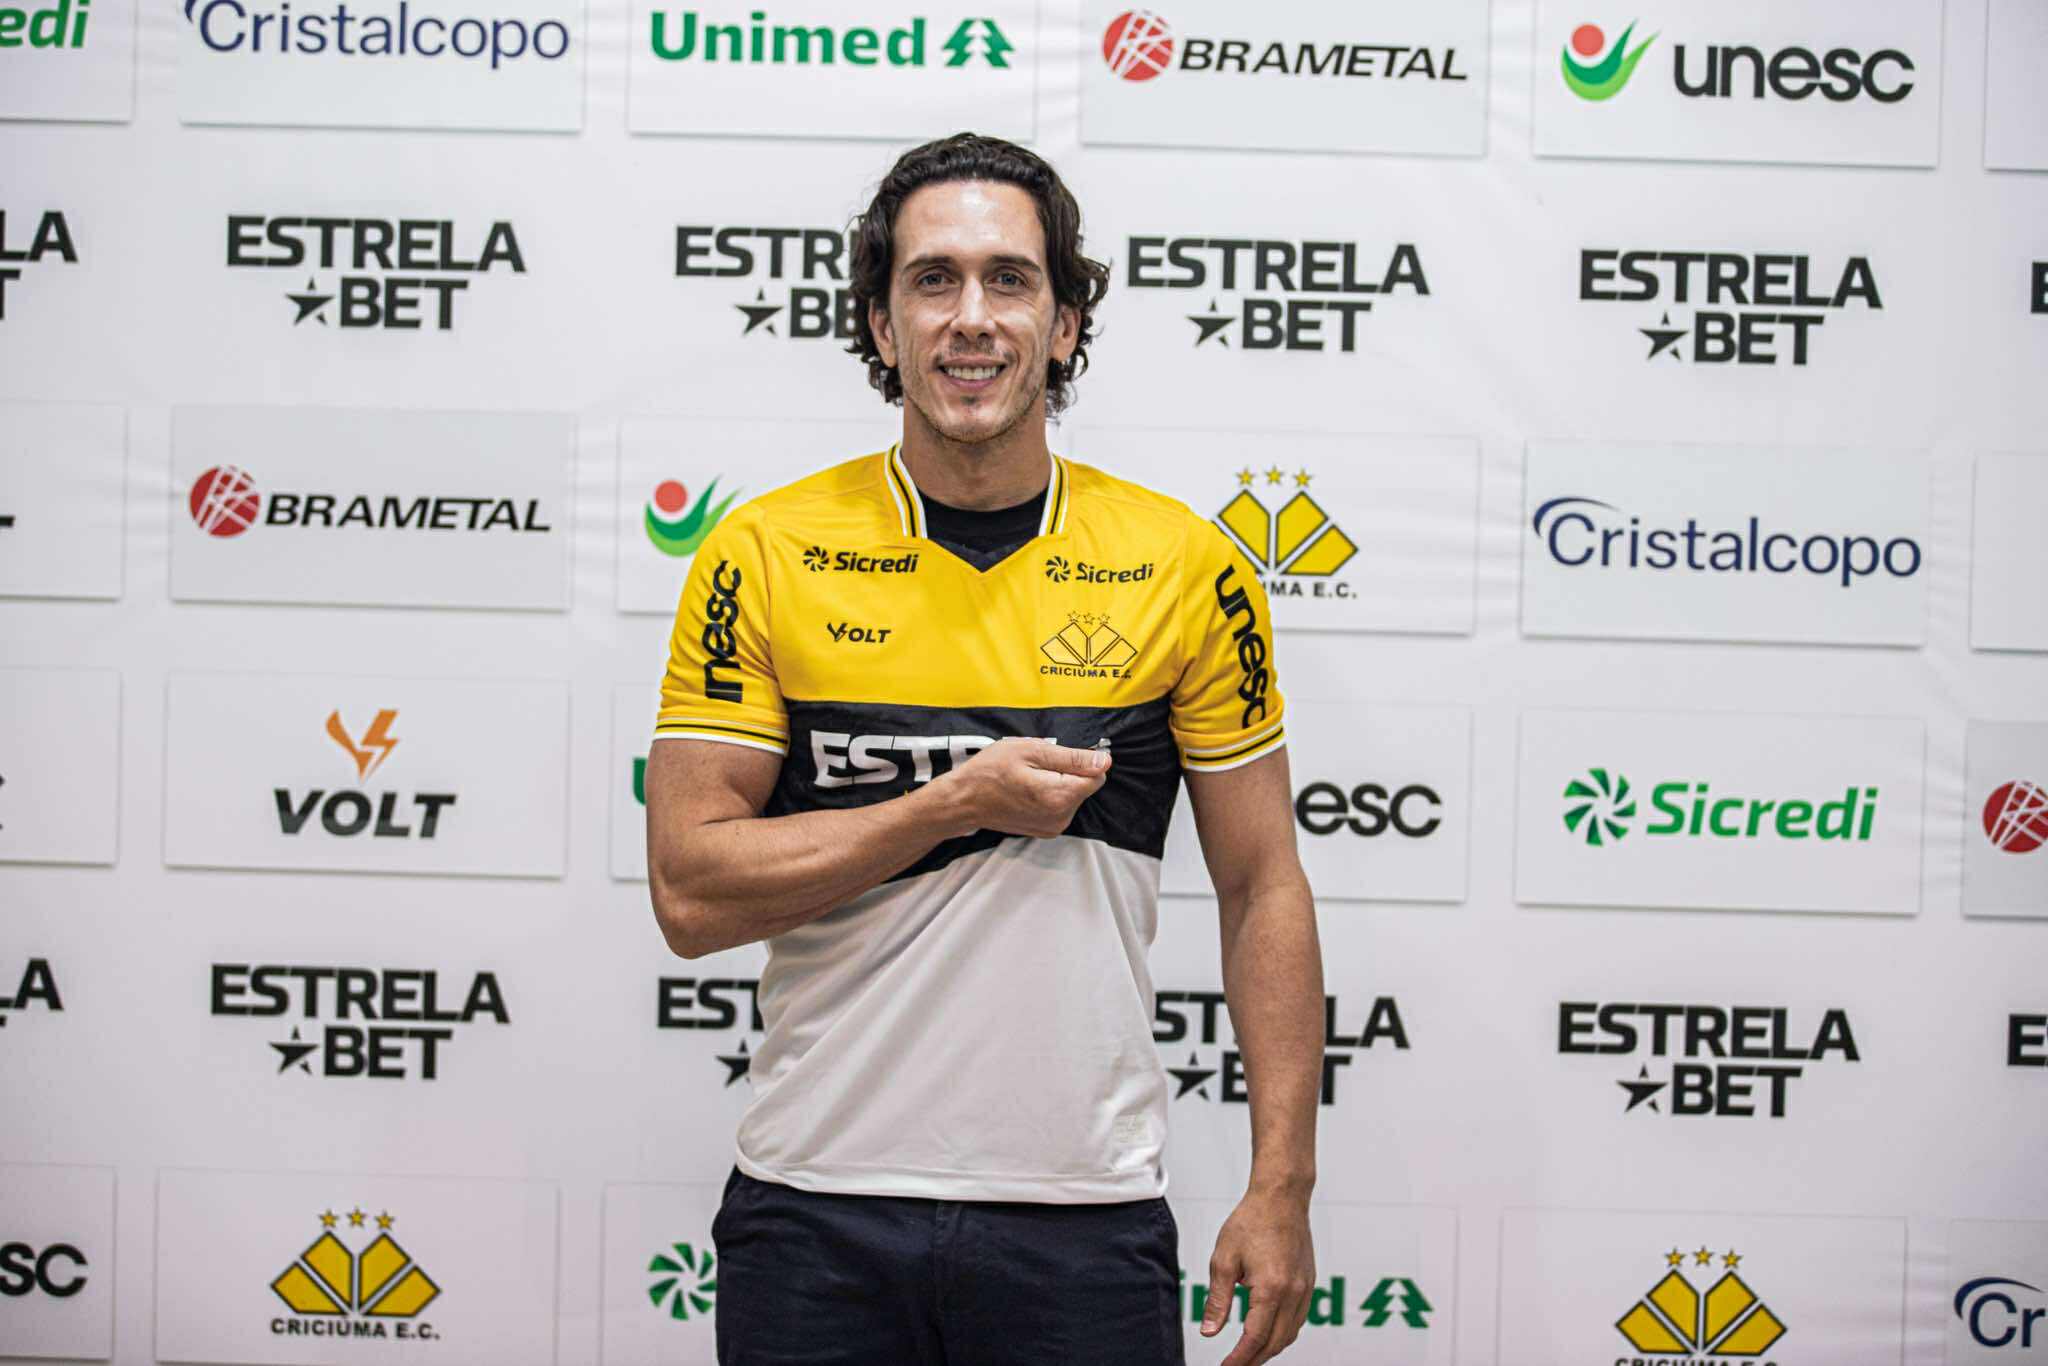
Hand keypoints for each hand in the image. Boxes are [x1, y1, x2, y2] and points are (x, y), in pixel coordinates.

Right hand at [931, 737, 1109, 837]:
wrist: (964, 801)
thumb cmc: (990, 772)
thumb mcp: (1031, 751)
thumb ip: (1072, 758)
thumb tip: (1104, 760)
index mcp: (1060, 796)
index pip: (1097, 775)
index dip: (1081, 760)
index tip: (1057, 756)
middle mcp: (1061, 817)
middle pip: (1085, 786)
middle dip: (1067, 772)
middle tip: (1035, 766)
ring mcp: (1053, 826)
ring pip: (1073, 795)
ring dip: (1058, 783)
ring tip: (1028, 778)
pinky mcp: (1046, 830)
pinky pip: (1061, 806)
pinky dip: (1050, 795)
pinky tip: (1027, 790)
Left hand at [1200, 1190, 1314, 1365]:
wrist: (1281, 1198)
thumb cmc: (1251, 1221)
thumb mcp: (1224, 1260)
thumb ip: (1218, 1300)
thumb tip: (1210, 1332)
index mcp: (1271, 1289)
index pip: (1254, 1338)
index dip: (1239, 1359)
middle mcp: (1293, 1294)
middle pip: (1275, 1343)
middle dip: (1254, 1360)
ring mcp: (1305, 1289)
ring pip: (1290, 1334)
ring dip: (1269, 1349)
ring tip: (1248, 1355)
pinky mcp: (1309, 1284)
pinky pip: (1298, 1320)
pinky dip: (1282, 1333)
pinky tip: (1268, 1333)